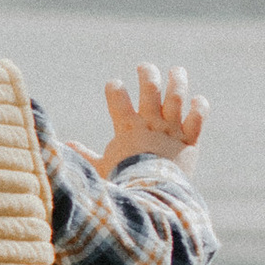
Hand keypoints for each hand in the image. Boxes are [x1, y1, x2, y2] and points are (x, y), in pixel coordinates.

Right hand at [70, 60, 205, 179]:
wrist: (153, 197)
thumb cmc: (123, 185)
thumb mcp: (100, 169)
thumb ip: (84, 156)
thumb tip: (64, 147)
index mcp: (127, 128)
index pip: (118, 98)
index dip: (114, 88)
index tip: (113, 85)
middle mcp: (151, 124)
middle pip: (150, 89)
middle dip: (147, 74)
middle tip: (144, 67)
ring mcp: (172, 131)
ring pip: (176, 97)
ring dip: (177, 81)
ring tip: (176, 71)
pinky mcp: (189, 142)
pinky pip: (197, 120)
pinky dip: (199, 108)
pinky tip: (198, 100)